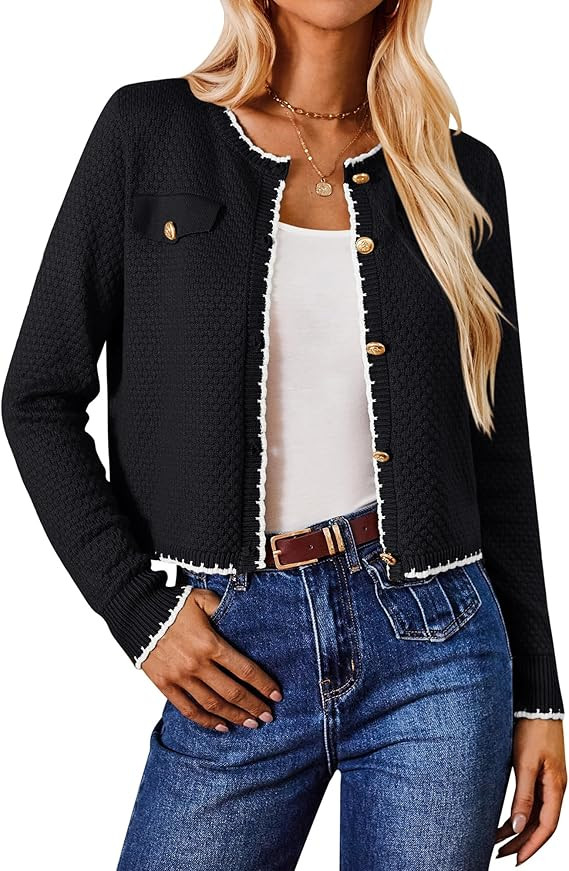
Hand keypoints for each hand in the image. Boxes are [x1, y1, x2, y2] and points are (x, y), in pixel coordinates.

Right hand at [141, 586, 282, 730]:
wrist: (135, 612)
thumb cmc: (172, 603)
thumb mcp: (201, 598)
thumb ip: (223, 607)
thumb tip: (243, 614)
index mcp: (210, 643)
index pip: (244, 670)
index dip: (263, 685)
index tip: (277, 695)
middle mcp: (197, 664)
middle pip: (232, 692)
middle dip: (253, 706)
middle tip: (268, 716)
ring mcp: (180, 677)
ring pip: (213, 704)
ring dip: (234, 716)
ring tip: (251, 724)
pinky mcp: (164, 685)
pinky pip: (188, 709)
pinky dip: (206, 721)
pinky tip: (222, 727)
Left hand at [495, 718, 565, 863]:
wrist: (535, 706)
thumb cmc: (532, 730)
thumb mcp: (526, 764)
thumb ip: (523, 795)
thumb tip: (519, 827)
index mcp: (555, 787)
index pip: (546, 826)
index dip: (532, 845)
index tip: (516, 859)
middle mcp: (554, 788)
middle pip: (540, 824)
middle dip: (522, 842)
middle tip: (502, 855)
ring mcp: (547, 781)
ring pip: (534, 814)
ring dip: (518, 829)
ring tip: (497, 842)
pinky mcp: (538, 773)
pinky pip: (531, 801)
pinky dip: (518, 813)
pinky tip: (505, 820)